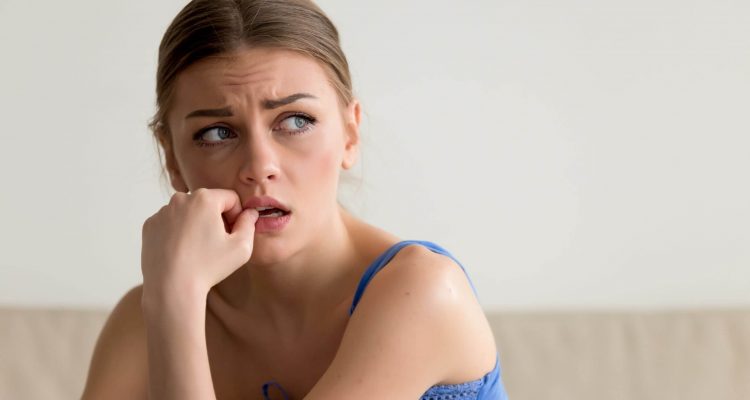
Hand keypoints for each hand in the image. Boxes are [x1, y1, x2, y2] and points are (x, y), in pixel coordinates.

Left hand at [140, 188, 258, 298]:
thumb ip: (249, 224)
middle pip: (208, 202)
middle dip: (215, 218)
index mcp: (204, 198)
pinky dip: (178, 232)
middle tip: (216, 243)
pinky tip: (182, 251)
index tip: (233, 233)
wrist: (171, 288)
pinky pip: (170, 222)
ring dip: (196, 224)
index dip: (236, 215)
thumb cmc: (208, 267)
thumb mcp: (242, 247)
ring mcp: (162, 212)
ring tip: (197, 249)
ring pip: (188, 212)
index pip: (230, 198)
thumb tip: (250, 213)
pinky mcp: (150, 225)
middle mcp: (180, 199)